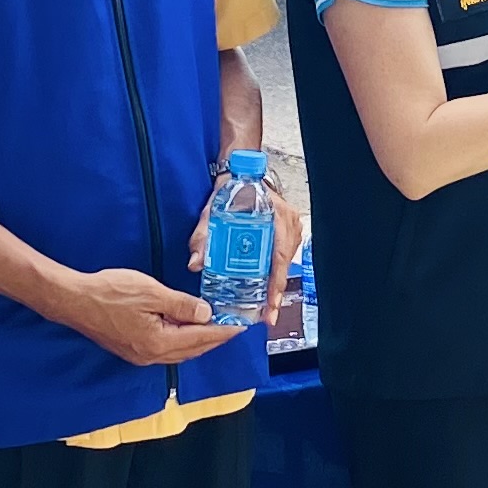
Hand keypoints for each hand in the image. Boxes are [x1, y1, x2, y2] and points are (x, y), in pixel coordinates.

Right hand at [55, 265, 236, 366]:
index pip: (201, 338)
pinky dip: (182, 342)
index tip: (241, 326)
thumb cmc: (109, 292)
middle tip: (234, 327)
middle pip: (193, 350)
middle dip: (215, 339)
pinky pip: (167, 350)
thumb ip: (181, 305)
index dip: (223, 331)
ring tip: (216, 329)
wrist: (73, 300)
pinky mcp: (132, 350)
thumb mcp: (151, 292)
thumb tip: (206, 314)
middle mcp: (152, 355)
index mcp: (159, 342)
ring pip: (180, 352)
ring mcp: (141, 355)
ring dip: (199, 342)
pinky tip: (186, 331)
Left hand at [193, 179, 311, 319]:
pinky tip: (267, 290)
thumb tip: (196, 262)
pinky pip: (284, 257)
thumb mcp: (213, 210)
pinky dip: (276, 274)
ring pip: (286, 263)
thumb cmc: (231, 189)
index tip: (271, 302)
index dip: (276, 282)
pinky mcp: (288, 232)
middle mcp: (289, 223)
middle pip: (285, 264)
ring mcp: (291, 228)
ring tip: (266, 308)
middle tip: (267, 315)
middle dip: (276, 292)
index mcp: (276, 216)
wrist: (240, 173)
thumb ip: (203, 236)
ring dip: (276, 285)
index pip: (280, 256)